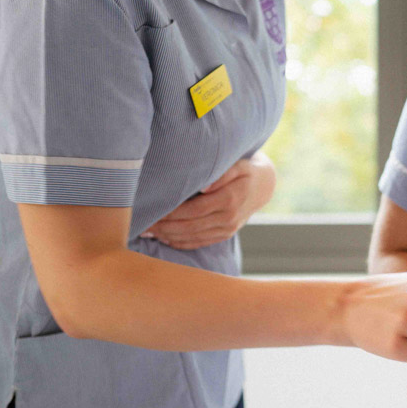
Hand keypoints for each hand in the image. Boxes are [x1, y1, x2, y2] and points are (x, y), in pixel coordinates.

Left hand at [145, 153, 276, 249]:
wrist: (264, 186)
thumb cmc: (245, 170)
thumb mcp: (238, 165)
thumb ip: (222, 174)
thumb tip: (204, 186)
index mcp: (229, 200)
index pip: (194, 210)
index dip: (172, 213)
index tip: (153, 210)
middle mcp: (227, 218)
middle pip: (189, 226)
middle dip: (164, 226)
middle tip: (142, 223)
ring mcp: (226, 230)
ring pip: (191, 237)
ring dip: (167, 236)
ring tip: (147, 231)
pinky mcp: (223, 235)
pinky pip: (198, 243)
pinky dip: (179, 242)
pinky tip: (164, 238)